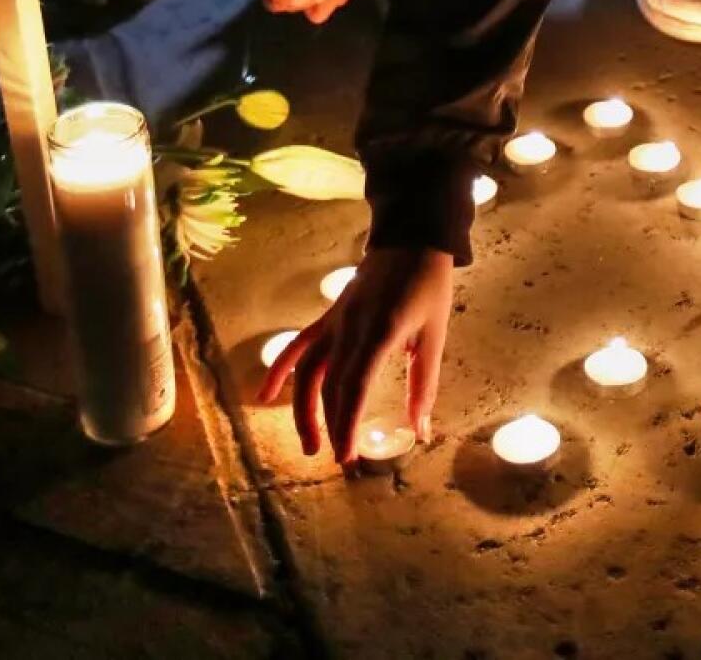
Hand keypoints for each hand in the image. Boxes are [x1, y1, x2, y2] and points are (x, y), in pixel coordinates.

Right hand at [258, 246, 453, 463]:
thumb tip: (420, 430)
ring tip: (311, 444)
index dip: (347, 423)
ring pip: (308, 371)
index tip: (346, 455)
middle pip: (331, 386)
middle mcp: (349, 328)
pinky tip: (266, 394)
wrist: (410, 240)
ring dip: (304, 409)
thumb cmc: (427, 287)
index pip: (355, 386)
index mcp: (379, 332)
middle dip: (333, 426)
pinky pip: (299, 346)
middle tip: (342, 461)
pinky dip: (280, 368)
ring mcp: (334, 322)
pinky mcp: (328, 317)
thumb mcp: (434, 335)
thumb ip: (424, 384)